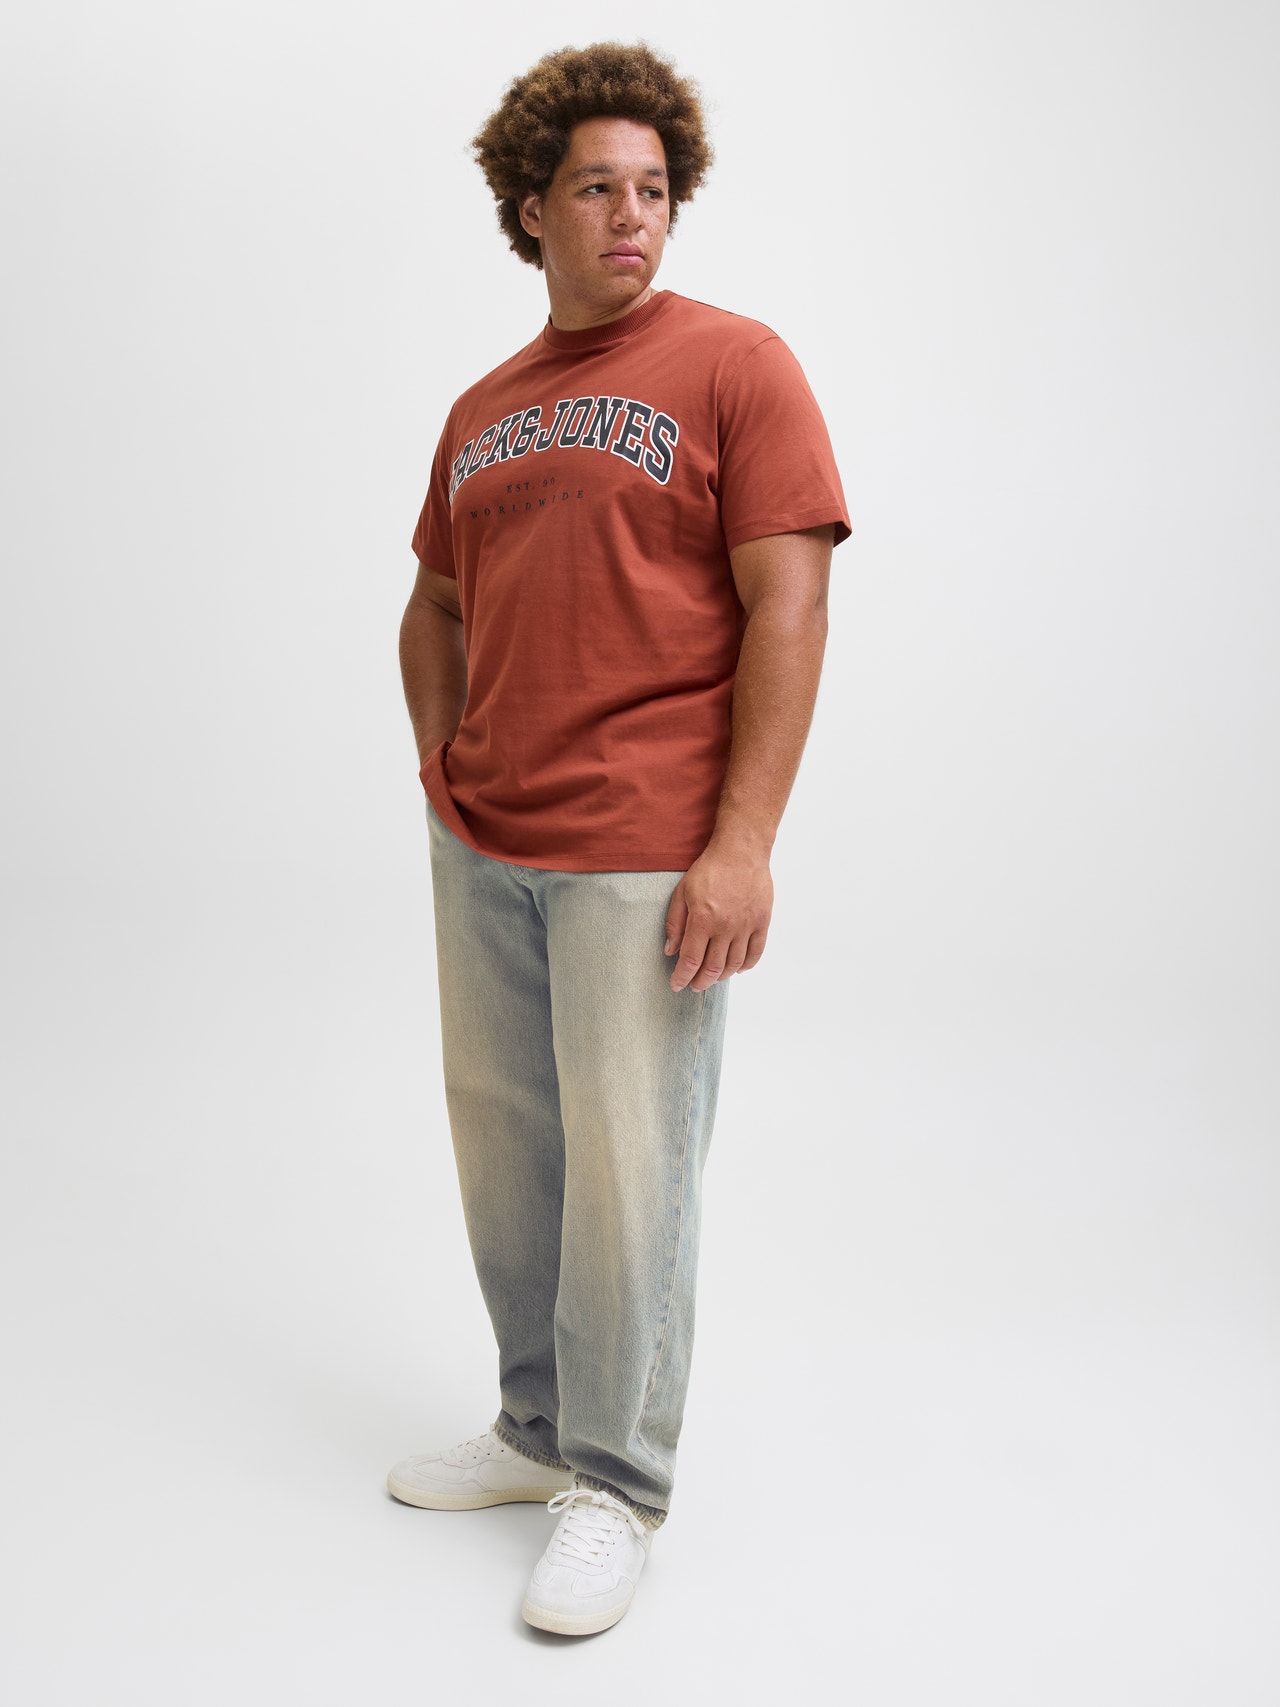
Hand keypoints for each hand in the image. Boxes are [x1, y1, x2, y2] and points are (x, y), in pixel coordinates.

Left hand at [664, 840, 773, 992]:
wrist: (741, 851)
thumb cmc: (709, 869)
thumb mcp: (682, 892)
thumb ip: (675, 923)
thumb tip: (671, 950)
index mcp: (703, 919)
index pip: (691, 960)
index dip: (682, 977)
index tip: (677, 984)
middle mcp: (726, 927)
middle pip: (713, 967)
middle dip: (701, 981)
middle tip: (694, 985)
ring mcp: (746, 926)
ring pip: (734, 964)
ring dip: (722, 976)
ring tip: (713, 977)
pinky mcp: (762, 922)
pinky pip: (756, 952)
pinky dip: (746, 966)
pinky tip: (738, 969)